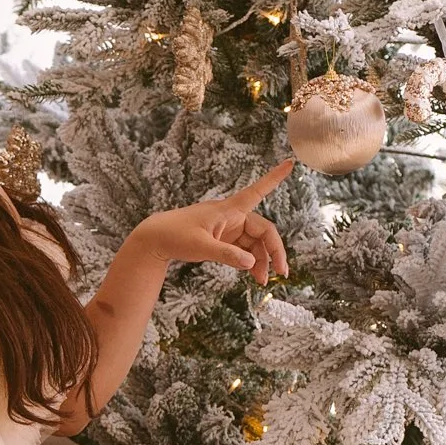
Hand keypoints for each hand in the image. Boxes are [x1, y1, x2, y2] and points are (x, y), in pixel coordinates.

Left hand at [131, 159, 291, 283]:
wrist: (156, 240)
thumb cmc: (175, 235)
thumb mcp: (200, 246)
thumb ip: (226, 255)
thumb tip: (251, 263)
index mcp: (229, 209)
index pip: (257, 191)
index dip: (274, 178)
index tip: (290, 163)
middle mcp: (233, 217)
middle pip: (263, 231)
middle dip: (274, 251)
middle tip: (281, 272)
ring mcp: (230, 229)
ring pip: (255, 244)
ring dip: (261, 262)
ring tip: (261, 281)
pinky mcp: (225, 241)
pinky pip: (245, 251)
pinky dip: (250, 263)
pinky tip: (253, 275)